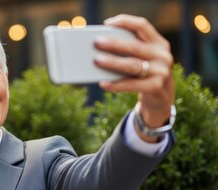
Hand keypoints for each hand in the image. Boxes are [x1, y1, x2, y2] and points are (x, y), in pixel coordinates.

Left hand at [94, 14, 173, 139]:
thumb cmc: (143, 74)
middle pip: (135, 46)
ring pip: (133, 65)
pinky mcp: (156, 87)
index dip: (125, 22)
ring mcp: (161, 71)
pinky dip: (116, 85)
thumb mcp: (142, 59)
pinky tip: (103, 84)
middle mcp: (162, 55)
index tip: (107, 24)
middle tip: (97, 42)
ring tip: (97, 60)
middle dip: (114, 43)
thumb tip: (99, 49)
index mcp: (158, 43)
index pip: (142, 26)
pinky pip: (132, 84)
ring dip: (113, 62)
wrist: (160, 98)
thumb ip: (128, 51)